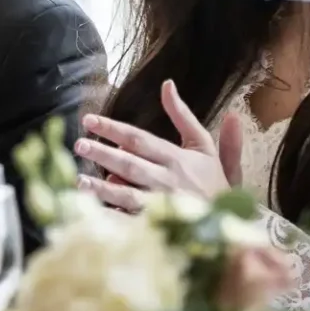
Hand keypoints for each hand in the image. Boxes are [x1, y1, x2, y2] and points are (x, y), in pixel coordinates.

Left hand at [74, 80, 243, 211]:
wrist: (231, 221)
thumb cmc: (214, 180)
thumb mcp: (203, 144)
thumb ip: (183, 115)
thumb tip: (167, 83)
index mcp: (176, 158)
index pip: (139, 139)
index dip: (113, 129)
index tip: (88, 120)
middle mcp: (168, 180)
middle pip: (130, 165)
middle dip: (103, 154)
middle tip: (79, 144)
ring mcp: (163, 206)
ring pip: (129, 196)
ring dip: (104, 189)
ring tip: (79, 181)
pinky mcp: (159, 227)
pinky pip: (132, 222)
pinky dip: (114, 217)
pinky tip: (92, 213)